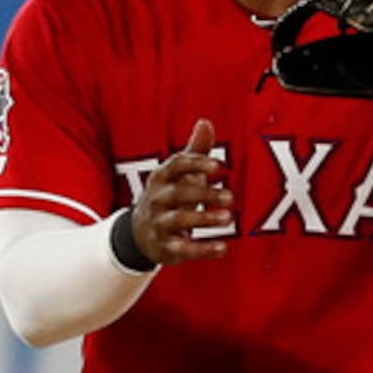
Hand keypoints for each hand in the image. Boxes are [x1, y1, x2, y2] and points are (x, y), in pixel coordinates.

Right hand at [131, 120, 234, 264]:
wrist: (140, 233)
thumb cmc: (169, 196)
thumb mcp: (178, 174)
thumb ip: (195, 151)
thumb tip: (206, 122)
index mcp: (161, 177)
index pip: (176, 166)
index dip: (196, 164)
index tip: (218, 166)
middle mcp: (157, 199)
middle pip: (179, 193)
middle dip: (205, 194)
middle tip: (231, 197)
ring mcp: (159, 224)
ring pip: (180, 220)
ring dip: (204, 218)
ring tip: (229, 218)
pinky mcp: (165, 247)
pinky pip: (183, 249)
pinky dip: (202, 250)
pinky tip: (223, 248)